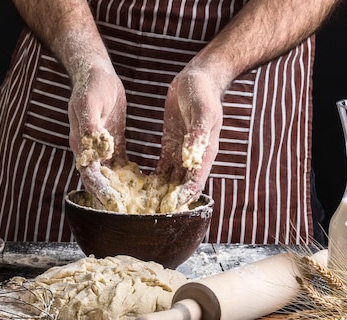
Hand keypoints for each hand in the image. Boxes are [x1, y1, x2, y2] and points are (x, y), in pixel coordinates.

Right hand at [68, 61, 127, 210]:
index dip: (101, 192)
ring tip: (141, 205)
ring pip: (112, 176)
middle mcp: (90, 151)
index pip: (90, 175)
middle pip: (101, 182)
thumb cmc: (91, 85)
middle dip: (113, 198)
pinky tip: (147, 183)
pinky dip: (131, 175)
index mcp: (81, 144)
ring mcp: (102, 148)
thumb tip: (98, 148)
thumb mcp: (89, 103)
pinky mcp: (113, 143)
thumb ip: (91, 126)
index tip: (115, 205)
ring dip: (123, 190)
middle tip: (131, 214)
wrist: (95, 71)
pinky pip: (122, 164)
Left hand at [156, 68, 222, 207]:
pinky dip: (154, 179)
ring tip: (143, 206)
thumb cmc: (203, 93)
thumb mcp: (202, 112)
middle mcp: (194, 157)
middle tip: (150, 214)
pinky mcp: (171, 146)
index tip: (168, 209)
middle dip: (169, 201)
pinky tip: (140, 187)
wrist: (199, 78)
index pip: (195, 182)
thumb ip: (197, 135)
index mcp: (205, 152)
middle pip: (182, 186)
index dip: (183, 197)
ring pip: (171, 180)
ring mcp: (182, 152)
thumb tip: (191, 156)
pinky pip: (163, 167)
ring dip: (160, 193)